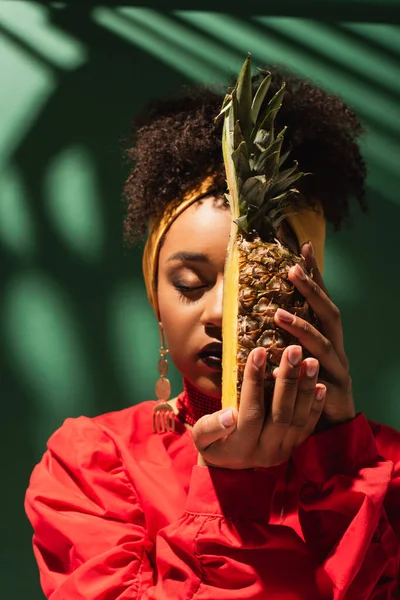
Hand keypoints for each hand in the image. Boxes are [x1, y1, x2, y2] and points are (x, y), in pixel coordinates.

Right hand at [193, 346, 325, 469]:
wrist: (231, 468)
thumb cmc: (213, 444)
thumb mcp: (201, 438)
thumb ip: (211, 427)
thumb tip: (229, 415)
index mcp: (240, 447)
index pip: (251, 411)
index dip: (254, 381)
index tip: (259, 351)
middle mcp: (266, 451)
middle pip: (281, 414)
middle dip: (288, 379)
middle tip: (294, 350)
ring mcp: (283, 450)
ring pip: (299, 418)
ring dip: (306, 388)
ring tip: (311, 361)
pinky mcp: (295, 447)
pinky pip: (308, 426)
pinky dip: (316, 405)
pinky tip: (321, 384)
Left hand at [274, 241, 354, 425]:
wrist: (330, 425)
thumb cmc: (306, 386)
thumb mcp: (293, 356)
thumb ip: (281, 337)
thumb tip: (254, 311)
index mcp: (326, 336)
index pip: (320, 299)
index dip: (314, 274)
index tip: (302, 248)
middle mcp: (335, 347)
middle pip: (329, 313)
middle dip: (312, 290)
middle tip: (292, 270)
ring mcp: (338, 368)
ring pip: (324, 343)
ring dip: (302, 326)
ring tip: (278, 313)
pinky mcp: (334, 391)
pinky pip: (316, 378)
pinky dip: (300, 369)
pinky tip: (280, 365)